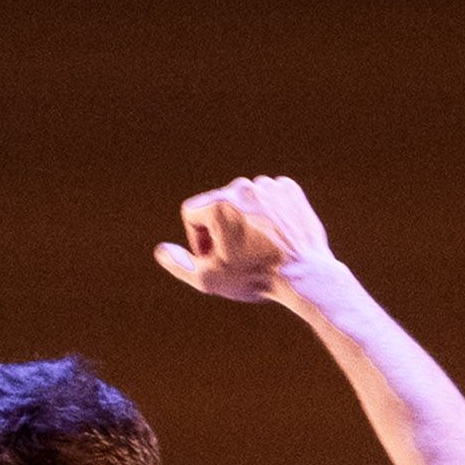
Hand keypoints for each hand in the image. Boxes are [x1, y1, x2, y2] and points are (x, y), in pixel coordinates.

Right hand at [153, 174, 335, 302]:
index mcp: (218, 204)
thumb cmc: (255, 278)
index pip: (192, 214)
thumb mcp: (210, 279)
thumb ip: (180, 264)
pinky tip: (276, 236)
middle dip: (222, 229)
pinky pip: (269, 198)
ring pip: (245, 201)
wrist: (304, 274)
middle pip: (218, 206)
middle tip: (237, 256)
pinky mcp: (289, 190)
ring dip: (245, 221)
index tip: (213, 257)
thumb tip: (161, 250)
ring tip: (259, 247)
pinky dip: (268, 214)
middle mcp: (242, 187)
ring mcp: (268, 186)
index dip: (197, 239)